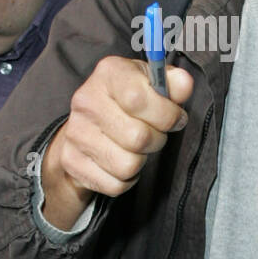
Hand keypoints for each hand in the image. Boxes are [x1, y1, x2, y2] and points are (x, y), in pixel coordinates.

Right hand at [40, 57, 192, 229]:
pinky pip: (115, 184)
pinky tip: (121, 159)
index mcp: (109, 74)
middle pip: (138, 138)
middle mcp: (87, 101)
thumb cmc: (126, 101)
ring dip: (141, 161)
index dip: (166, 114)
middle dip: (157, 140)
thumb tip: (184, 84)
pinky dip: (126, 179)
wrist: (86, 124)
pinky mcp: (72, 162)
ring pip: (128, 165)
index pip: (138, 99)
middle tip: (154, 133)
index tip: (175, 118)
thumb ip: (172, 83)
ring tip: (136, 147)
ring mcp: (76, 133)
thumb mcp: (151, 82)